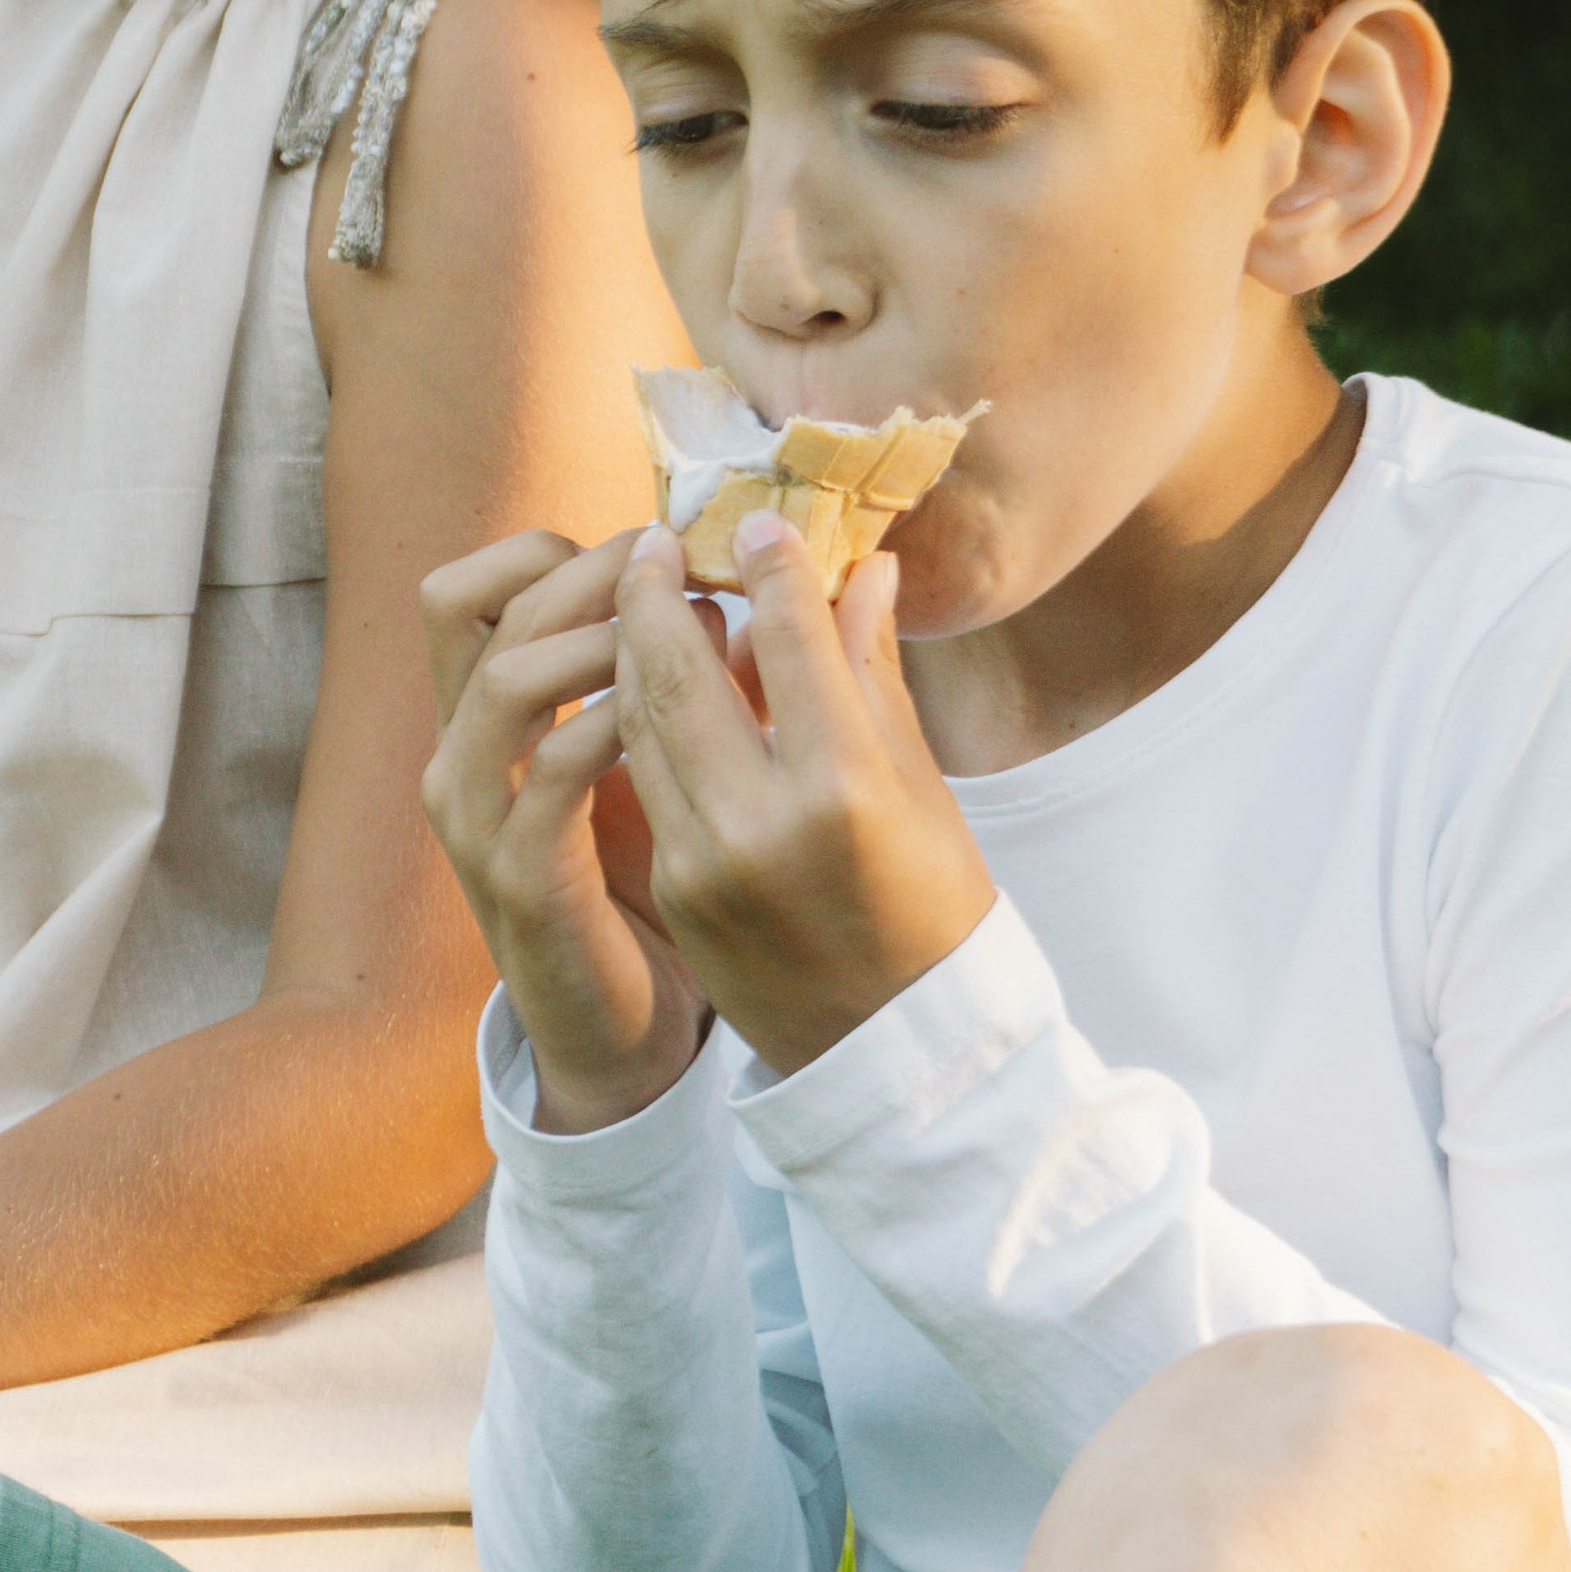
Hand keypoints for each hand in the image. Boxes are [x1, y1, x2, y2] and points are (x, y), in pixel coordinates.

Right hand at [421, 527, 713, 1132]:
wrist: (618, 1028)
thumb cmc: (633, 880)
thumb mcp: (628, 758)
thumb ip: (642, 676)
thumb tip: (710, 580)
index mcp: (474, 720)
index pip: (462, 590)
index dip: (546, 552)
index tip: (645, 551)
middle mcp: (455, 755)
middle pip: (484, 610)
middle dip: (592, 575)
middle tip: (683, 573)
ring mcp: (476, 819)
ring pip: (508, 679)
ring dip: (604, 638)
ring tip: (689, 633)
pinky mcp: (520, 878)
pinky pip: (553, 774)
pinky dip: (616, 725)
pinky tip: (675, 716)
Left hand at [609, 510, 996, 1074]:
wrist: (894, 1051)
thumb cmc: (933, 910)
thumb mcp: (919, 788)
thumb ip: (871, 674)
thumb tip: (863, 568)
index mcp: (843, 790)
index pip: (793, 642)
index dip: (773, 568)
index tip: (759, 520)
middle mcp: (760, 822)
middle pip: (682, 670)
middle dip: (662, 592)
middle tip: (658, 539)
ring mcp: (702, 860)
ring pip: (642, 718)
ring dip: (636, 647)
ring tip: (646, 597)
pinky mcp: (671, 887)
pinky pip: (645, 777)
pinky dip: (642, 716)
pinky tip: (651, 679)